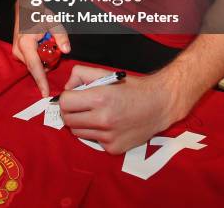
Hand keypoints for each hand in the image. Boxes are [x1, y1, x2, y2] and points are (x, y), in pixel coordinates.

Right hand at [12, 4, 70, 96]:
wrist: (25, 8)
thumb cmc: (39, 14)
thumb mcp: (53, 22)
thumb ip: (61, 37)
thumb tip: (67, 50)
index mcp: (26, 43)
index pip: (35, 67)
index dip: (41, 81)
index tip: (45, 93)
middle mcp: (18, 50)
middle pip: (35, 67)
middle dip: (47, 65)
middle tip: (54, 50)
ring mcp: (16, 52)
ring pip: (33, 65)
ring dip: (43, 60)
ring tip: (47, 45)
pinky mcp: (17, 52)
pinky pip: (30, 61)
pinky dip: (38, 58)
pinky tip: (42, 47)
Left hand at [58, 65, 181, 154]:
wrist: (159, 105)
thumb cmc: (131, 87)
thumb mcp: (105, 73)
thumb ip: (80, 74)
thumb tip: (66, 88)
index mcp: (99, 98)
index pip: (64, 103)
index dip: (65, 98)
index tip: (72, 96)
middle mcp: (103, 119)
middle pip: (67, 120)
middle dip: (69, 111)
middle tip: (78, 106)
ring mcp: (108, 136)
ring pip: (77, 133)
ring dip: (80, 123)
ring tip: (92, 114)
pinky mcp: (113, 148)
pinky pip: (93, 141)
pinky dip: (95, 133)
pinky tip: (107, 125)